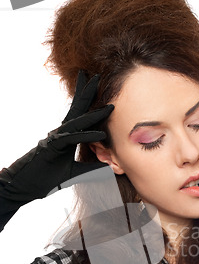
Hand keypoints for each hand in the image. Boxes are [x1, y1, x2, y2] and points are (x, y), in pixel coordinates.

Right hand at [0, 71, 113, 230]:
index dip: (89, 102)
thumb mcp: (73, 173)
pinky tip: (100, 134)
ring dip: (94, 114)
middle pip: (77, 111)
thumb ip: (89, 169)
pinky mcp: (52, 148)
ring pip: (77, 123)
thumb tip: (107, 168)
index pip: (79, 117)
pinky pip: (72, 139)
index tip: (99, 88)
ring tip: (110, 106)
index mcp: (65, 138)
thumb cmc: (44, 179)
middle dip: (88, 94)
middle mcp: (60, 134)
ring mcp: (55, 139)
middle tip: (99, 76)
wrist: (23, 187)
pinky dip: (87, 136)